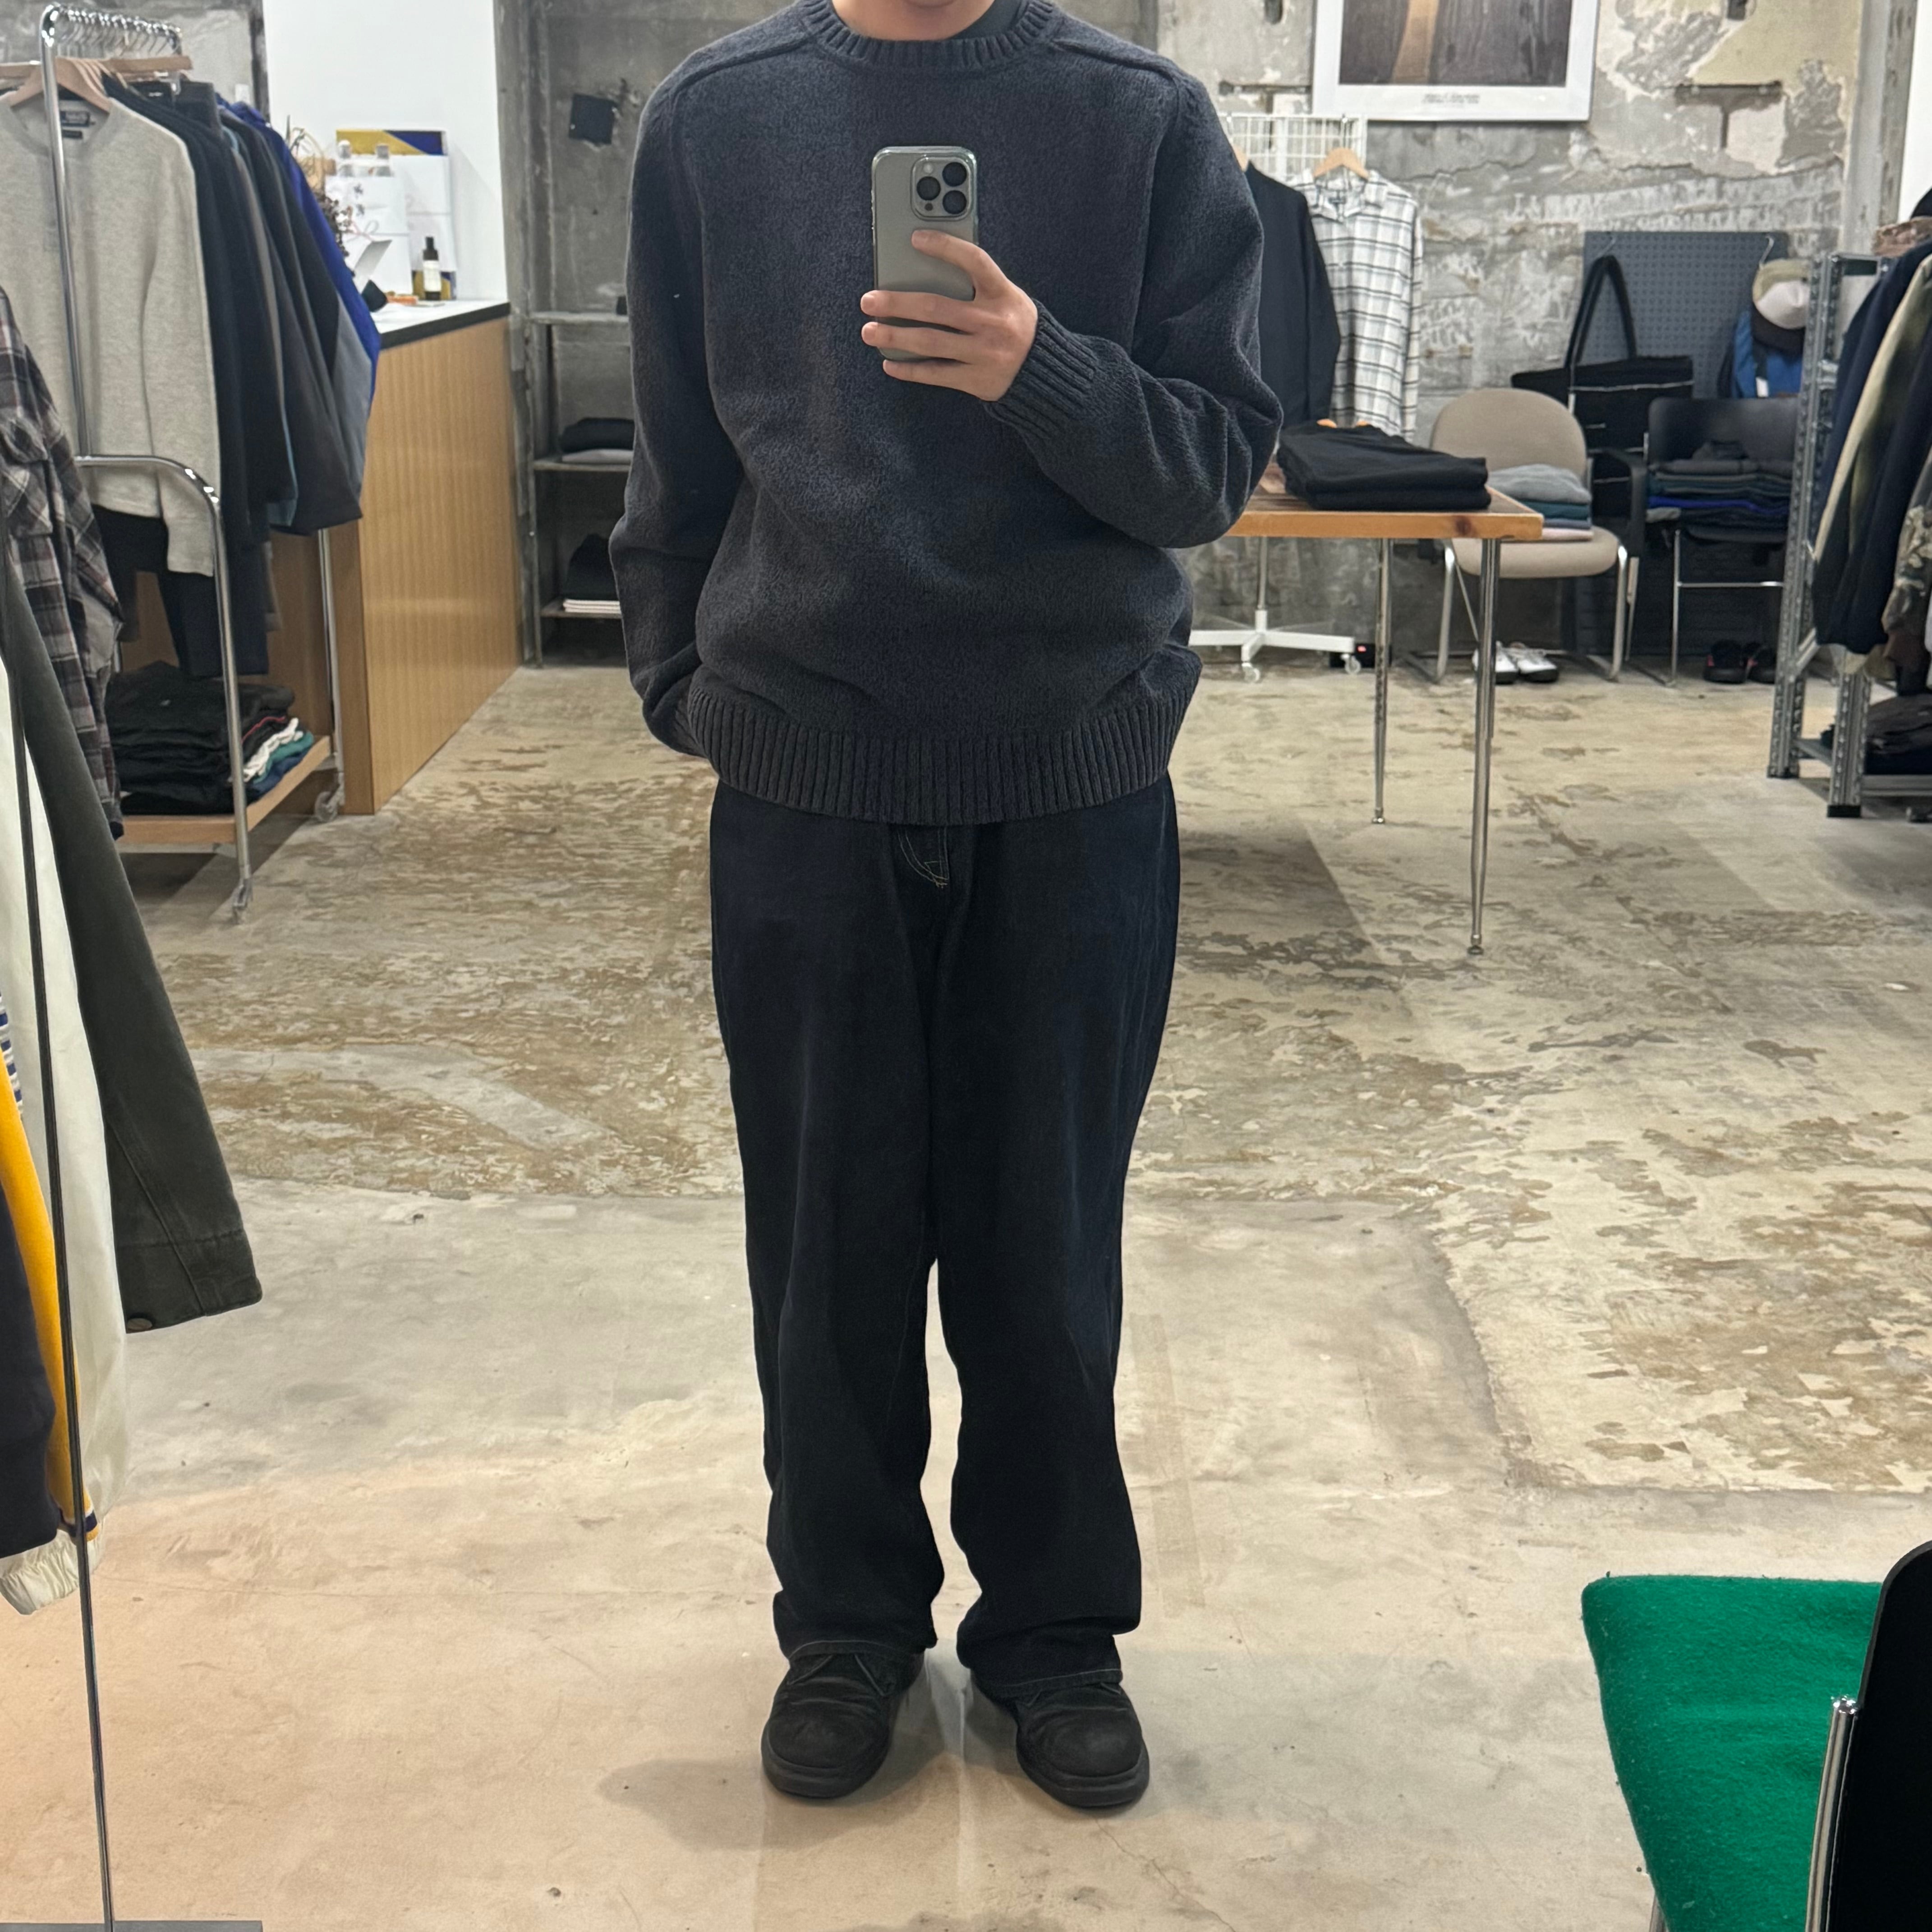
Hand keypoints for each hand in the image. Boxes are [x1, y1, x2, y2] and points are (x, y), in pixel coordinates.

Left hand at [860, 231, 1038, 400]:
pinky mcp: (976, 380)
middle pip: (936, 308)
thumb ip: (978, 286)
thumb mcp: (1008, 298)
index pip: (974, 262)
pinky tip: (889, 363)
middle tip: (869, 300)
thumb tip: (926, 271)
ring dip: (895, 336)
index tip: (915, 239)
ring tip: (870, 331)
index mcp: (1003, 295)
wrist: (1044, 374)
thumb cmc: (1016, 327)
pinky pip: (935, 374)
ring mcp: (983, 354)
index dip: (945, 247)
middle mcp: (993, 323)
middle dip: (897, 303)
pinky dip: (909, 369)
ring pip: (930, 342)